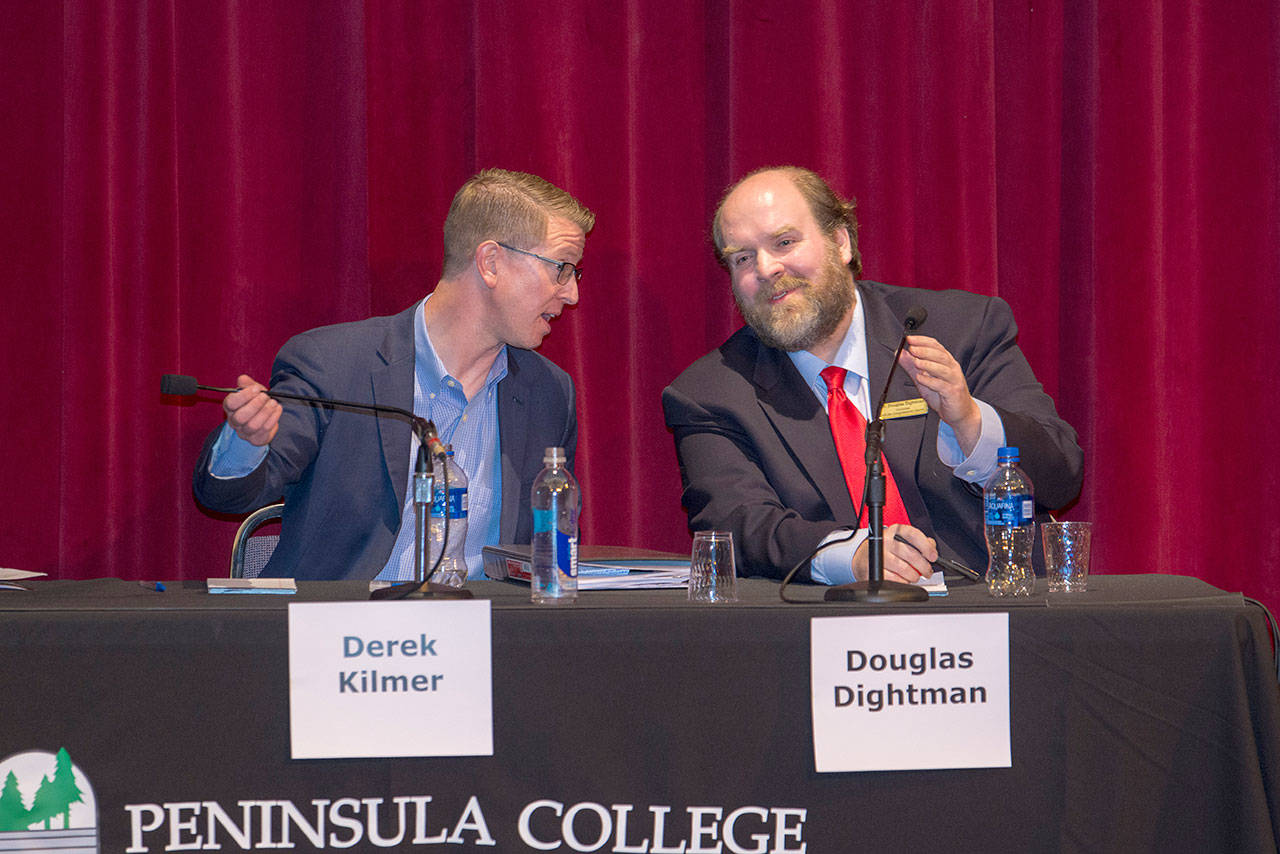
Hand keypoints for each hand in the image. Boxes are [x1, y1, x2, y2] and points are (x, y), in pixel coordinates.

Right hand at [223, 374, 280, 445]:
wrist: (265, 416)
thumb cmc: (256, 401)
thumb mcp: (252, 390)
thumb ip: (248, 384)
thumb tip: (242, 379)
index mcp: (230, 407)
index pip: (231, 403)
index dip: (244, 396)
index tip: (256, 389)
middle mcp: (234, 421)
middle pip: (240, 417)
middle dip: (255, 405)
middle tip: (266, 396)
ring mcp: (244, 432)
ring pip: (253, 426)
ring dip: (265, 412)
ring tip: (274, 402)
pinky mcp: (256, 439)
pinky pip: (264, 430)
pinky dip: (273, 418)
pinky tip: (278, 409)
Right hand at [853, 524, 936, 583]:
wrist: (863, 557)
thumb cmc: (886, 549)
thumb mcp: (900, 540)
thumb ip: (918, 541)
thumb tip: (931, 547)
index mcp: (894, 531)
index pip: (913, 535)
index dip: (926, 546)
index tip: (933, 556)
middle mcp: (885, 540)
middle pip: (911, 554)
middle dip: (924, 566)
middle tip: (927, 572)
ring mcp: (878, 554)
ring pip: (904, 568)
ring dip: (914, 576)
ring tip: (915, 576)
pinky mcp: (875, 569)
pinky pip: (895, 579)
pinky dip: (903, 582)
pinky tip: (904, 580)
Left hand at [898, 335, 980, 453]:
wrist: (959, 412)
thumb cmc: (943, 394)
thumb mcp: (924, 378)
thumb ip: (912, 366)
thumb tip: (900, 354)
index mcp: (946, 362)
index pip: (936, 346)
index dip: (923, 341)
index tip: (910, 339)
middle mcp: (952, 369)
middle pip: (940, 355)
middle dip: (925, 350)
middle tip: (913, 348)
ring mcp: (954, 380)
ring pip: (942, 369)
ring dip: (928, 364)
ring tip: (916, 362)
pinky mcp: (953, 392)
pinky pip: (942, 385)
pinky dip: (930, 381)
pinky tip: (921, 378)